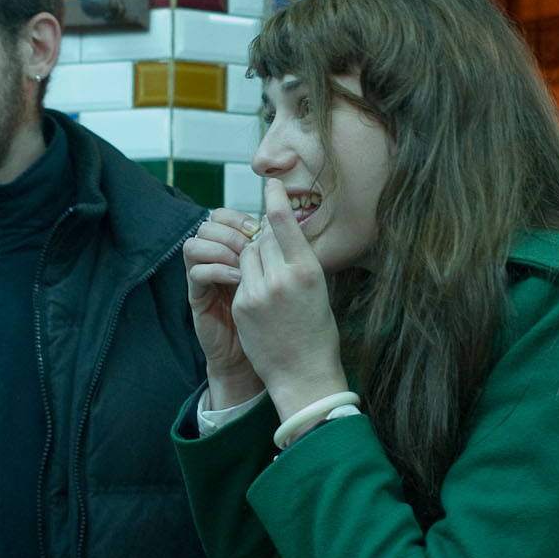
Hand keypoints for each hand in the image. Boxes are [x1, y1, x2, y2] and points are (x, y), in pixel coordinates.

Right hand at [183, 208, 265, 406]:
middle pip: (209, 224)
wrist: (270, 360)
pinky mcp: (199, 299)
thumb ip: (279, 254)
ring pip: (195, 243)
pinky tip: (238, 278)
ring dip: (220, 246)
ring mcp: (205, 279)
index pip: (226, 217)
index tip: (263, 224)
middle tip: (252, 239)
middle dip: (232, 228)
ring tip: (242, 259)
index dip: (242, 215)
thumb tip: (289, 223)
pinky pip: (196, 273)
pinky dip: (216, 270)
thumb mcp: (284, 280)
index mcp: (237, 252)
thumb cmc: (284, 320)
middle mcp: (217, 261)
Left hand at [232, 180, 349, 418]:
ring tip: (270, 281)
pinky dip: (247, 281)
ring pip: (247, 256)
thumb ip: (299, 260)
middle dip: (265, 240)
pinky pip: (240, 278)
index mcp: (308, 269)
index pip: (283, 220)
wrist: (304, 375)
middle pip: (262, 238)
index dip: (274, 197)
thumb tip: (283, 234)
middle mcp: (282, 277)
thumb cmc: (318, 333)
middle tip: (275, 255)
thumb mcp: (318, 290)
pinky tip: (261, 301)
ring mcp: (258, 291)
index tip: (270, 182)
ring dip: (254, 259)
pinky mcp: (241, 305)